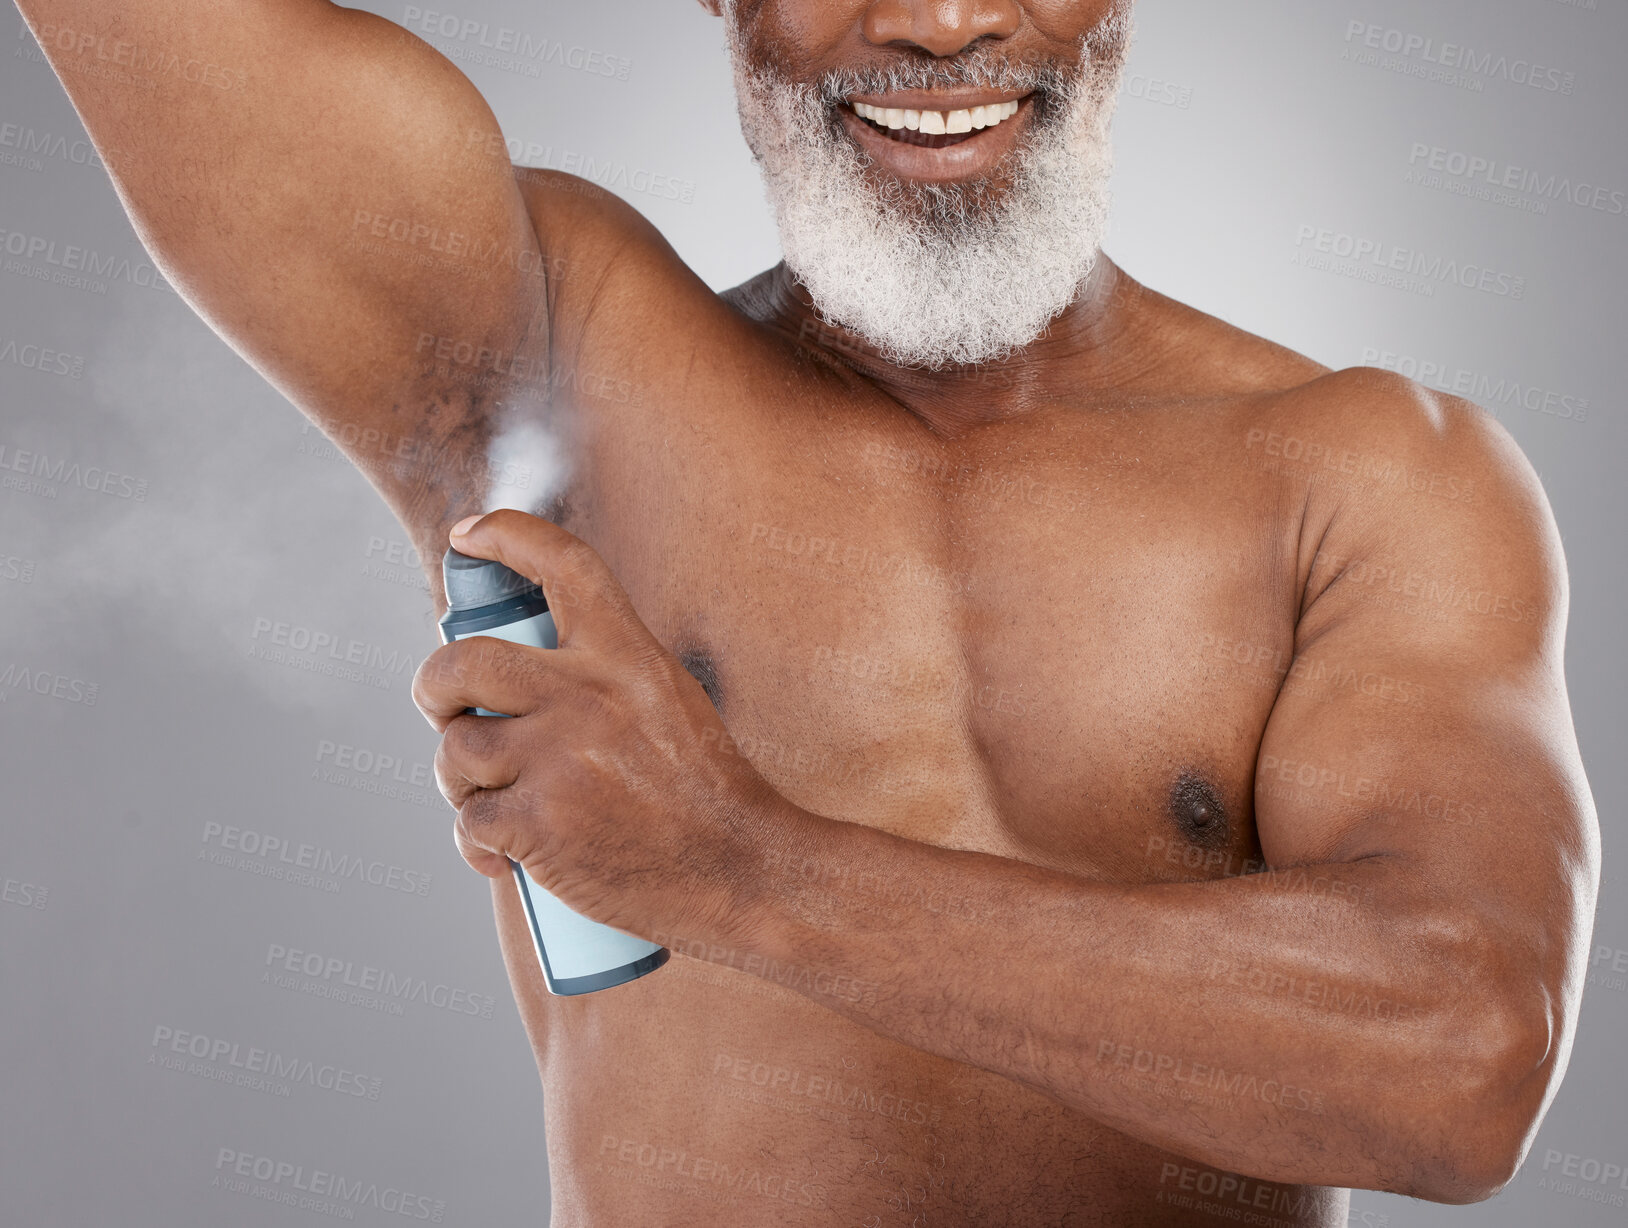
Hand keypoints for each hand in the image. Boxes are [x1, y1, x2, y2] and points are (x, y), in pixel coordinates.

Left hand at [412, 510, 804, 946]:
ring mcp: (559, 759)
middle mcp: (587, 694)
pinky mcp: (537, 824)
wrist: (742, 871)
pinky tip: (503, 858)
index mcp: (628, 654)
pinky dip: (477, 842)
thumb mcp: (669, 700)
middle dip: (433, 688)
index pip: (561, 564)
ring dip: (458, 780)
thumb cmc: (704, 793)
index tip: (467, 536)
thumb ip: (603, 676)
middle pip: (462, 662)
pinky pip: (469, 820)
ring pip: (456, 749)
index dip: (504, 534)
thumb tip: (516, 675)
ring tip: (493, 800)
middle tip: (441, 710)